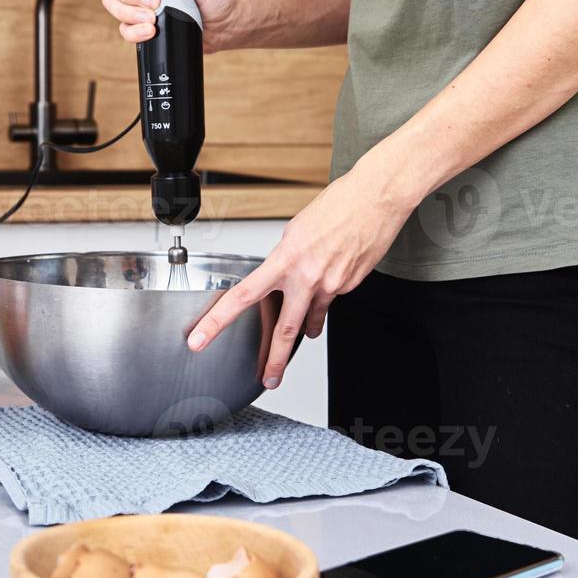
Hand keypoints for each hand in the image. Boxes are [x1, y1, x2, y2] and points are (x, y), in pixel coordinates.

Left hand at [186, 162, 416, 388]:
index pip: (243, 296)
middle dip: (275, 360)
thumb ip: (285, 257)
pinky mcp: (350, 286)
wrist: (377, 199)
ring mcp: (331, 284)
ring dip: (307, 331)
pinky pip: (331, 299)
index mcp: (285, 259)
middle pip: (284, 329)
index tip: (200, 339)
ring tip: (305, 336)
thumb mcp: (296, 228)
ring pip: (311, 320)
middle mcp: (307, 276)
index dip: (217, 322)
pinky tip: (334, 277)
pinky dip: (328, 295)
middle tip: (268, 378)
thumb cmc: (338, 205)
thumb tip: (281, 274)